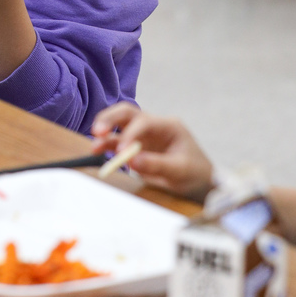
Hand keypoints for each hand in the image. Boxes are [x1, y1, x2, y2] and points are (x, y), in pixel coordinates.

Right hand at [91, 103, 214, 201]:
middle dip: (110, 119)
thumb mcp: (180, 170)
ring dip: (105, 132)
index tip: (123, 152)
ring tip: (94, 145)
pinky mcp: (136, 146)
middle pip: (127, 113)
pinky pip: (118, 141)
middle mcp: (153, 126)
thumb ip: (157, 165)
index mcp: (168, 126)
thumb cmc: (195, 173)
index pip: (144, 122)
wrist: (201, 183)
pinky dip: (107, 145)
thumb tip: (132, 161)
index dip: (130, 134)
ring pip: (119, 124)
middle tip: (97, 131)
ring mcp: (143, 135)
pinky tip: (97, 151)